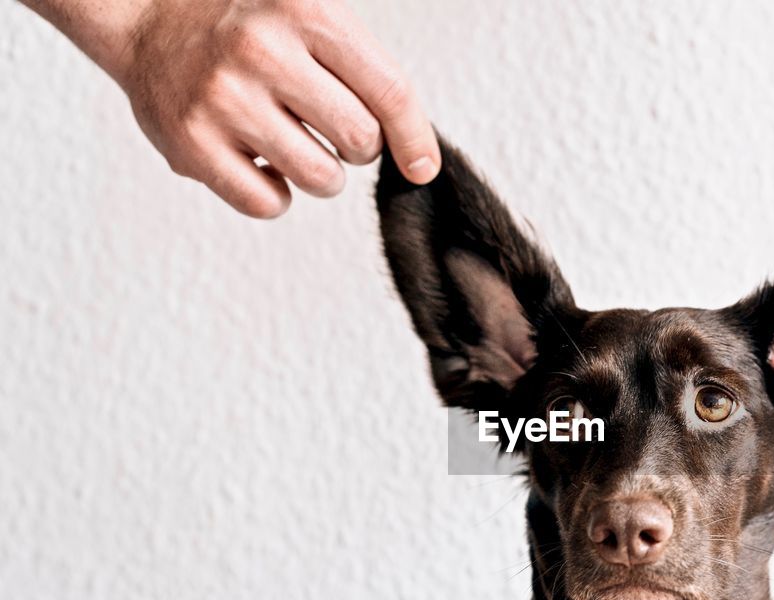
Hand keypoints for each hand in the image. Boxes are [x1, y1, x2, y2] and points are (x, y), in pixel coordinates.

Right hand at [24, 0, 439, 217]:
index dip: (414, 138)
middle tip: (328, 128)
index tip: (422, 168)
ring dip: (320, 175)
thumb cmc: (249, 27)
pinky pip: (268, 204)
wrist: (148, 15)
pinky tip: (258, 160)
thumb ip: (365, 73)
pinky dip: (274, 194)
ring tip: (292, 142)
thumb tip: (420, 156)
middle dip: (358, 148)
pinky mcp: (191, 142)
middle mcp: (262, 50)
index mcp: (305, 12)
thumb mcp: (310, 18)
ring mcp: (223, 97)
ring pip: (321, 180)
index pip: (389, 91)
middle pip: (360, 141)